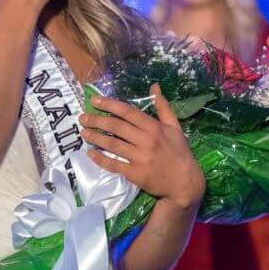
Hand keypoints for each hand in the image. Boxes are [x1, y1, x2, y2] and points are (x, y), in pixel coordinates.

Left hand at [79, 84, 204, 209]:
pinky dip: (101, 159)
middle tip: (82, 118)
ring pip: (112, 144)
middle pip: (116, 127)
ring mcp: (140, 158)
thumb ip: (163, 106)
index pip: (128, 112)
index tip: (94, 101)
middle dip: (96, 120)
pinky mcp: (135, 174)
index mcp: (154, 127)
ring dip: (95, 137)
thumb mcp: (175, 127)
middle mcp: (146, 140)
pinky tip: (91, 154)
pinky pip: (114, 164)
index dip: (109, 105)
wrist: (185, 182)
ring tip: (83, 133)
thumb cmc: (179, 152)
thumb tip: (154, 86)